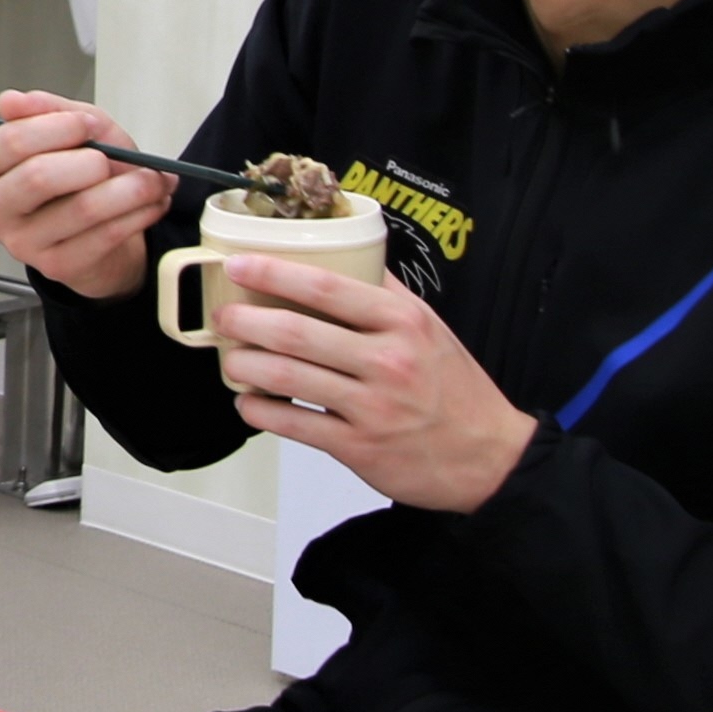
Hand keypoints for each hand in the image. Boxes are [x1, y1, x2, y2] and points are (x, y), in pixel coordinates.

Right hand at [0, 90, 173, 298]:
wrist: (100, 235)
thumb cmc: (82, 179)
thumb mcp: (73, 133)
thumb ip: (49, 112)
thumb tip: (12, 100)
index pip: (11, 142)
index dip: (57, 127)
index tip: (88, 124)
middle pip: (38, 177)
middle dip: (91, 161)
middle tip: (114, 158)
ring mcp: (23, 243)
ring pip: (83, 207)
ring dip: (133, 188)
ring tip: (154, 179)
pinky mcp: (56, 267)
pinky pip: (106, 234)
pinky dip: (140, 212)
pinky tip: (152, 202)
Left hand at [211, 251, 536, 511]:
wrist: (490, 456)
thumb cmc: (454, 388)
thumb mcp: (430, 329)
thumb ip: (387, 294)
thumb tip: (347, 255)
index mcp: (403, 322)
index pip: (326, 287)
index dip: (274, 273)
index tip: (238, 265)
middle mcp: (388, 360)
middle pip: (297, 333)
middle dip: (246, 322)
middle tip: (222, 317)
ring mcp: (372, 406)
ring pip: (288, 377)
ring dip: (246, 366)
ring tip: (230, 358)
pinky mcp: (358, 446)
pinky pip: (293, 424)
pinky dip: (261, 411)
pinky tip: (248, 402)